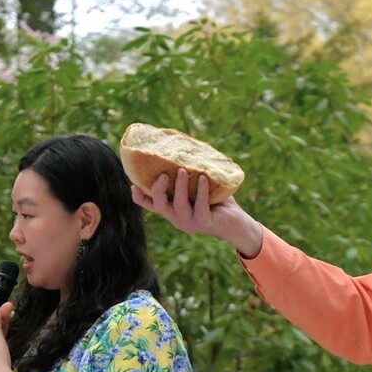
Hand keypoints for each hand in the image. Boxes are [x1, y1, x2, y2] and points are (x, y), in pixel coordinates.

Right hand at [131, 169, 263, 257]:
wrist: (237, 222)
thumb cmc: (218, 202)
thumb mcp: (200, 187)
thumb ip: (190, 174)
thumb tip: (185, 147)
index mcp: (173, 209)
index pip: (151, 205)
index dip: (140, 197)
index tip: (134, 185)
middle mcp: (177, 218)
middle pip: (160, 206)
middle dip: (158, 189)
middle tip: (163, 174)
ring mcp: (189, 223)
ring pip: (178, 206)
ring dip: (179, 187)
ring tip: (182, 170)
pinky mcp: (204, 223)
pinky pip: (199, 207)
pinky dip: (201, 191)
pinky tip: (203, 178)